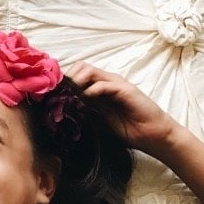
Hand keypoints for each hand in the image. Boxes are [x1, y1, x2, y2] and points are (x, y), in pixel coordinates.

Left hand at [66, 61, 181, 157]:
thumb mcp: (99, 118)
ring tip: (69, 95)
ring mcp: (117, 84)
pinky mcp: (126, 91)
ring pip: (90, 71)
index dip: (64, 80)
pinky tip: (86, 100)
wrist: (152, 135)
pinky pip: (104, 85)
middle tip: (58, 93)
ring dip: (76, 81)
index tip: (51, 93)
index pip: (78, 73)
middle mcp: (107, 82)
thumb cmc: (128, 128)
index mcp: (100, 88)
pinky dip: (91, 90)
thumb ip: (86, 109)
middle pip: (81, 67)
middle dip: (66, 78)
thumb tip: (63, 109)